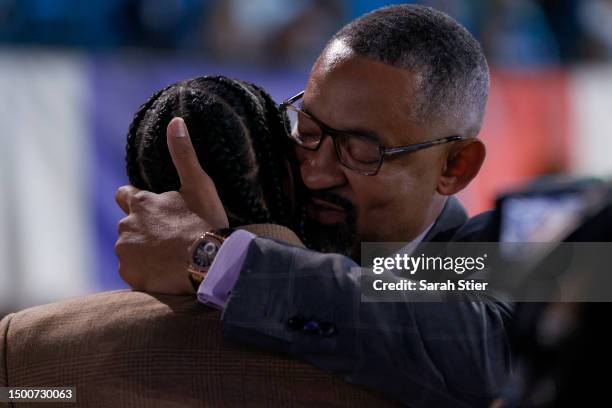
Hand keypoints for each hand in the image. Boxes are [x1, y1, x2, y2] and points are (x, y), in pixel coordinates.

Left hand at [115, 117, 228, 293]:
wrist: (209, 263)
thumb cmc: (205, 222)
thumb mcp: (198, 184)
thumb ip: (183, 153)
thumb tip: (175, 120)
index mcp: (140, 203)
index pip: (124, 195)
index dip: (137, 201)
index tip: (153, 210)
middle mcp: (125, 226)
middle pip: (128, 226)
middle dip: (144, 230)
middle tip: (170, 237)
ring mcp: (126, 253)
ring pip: (130, 250)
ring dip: (144, 252)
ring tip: (170, 257)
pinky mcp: (130, 276)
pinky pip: (134, 273)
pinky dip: (146, 273)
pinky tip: (166, 273)